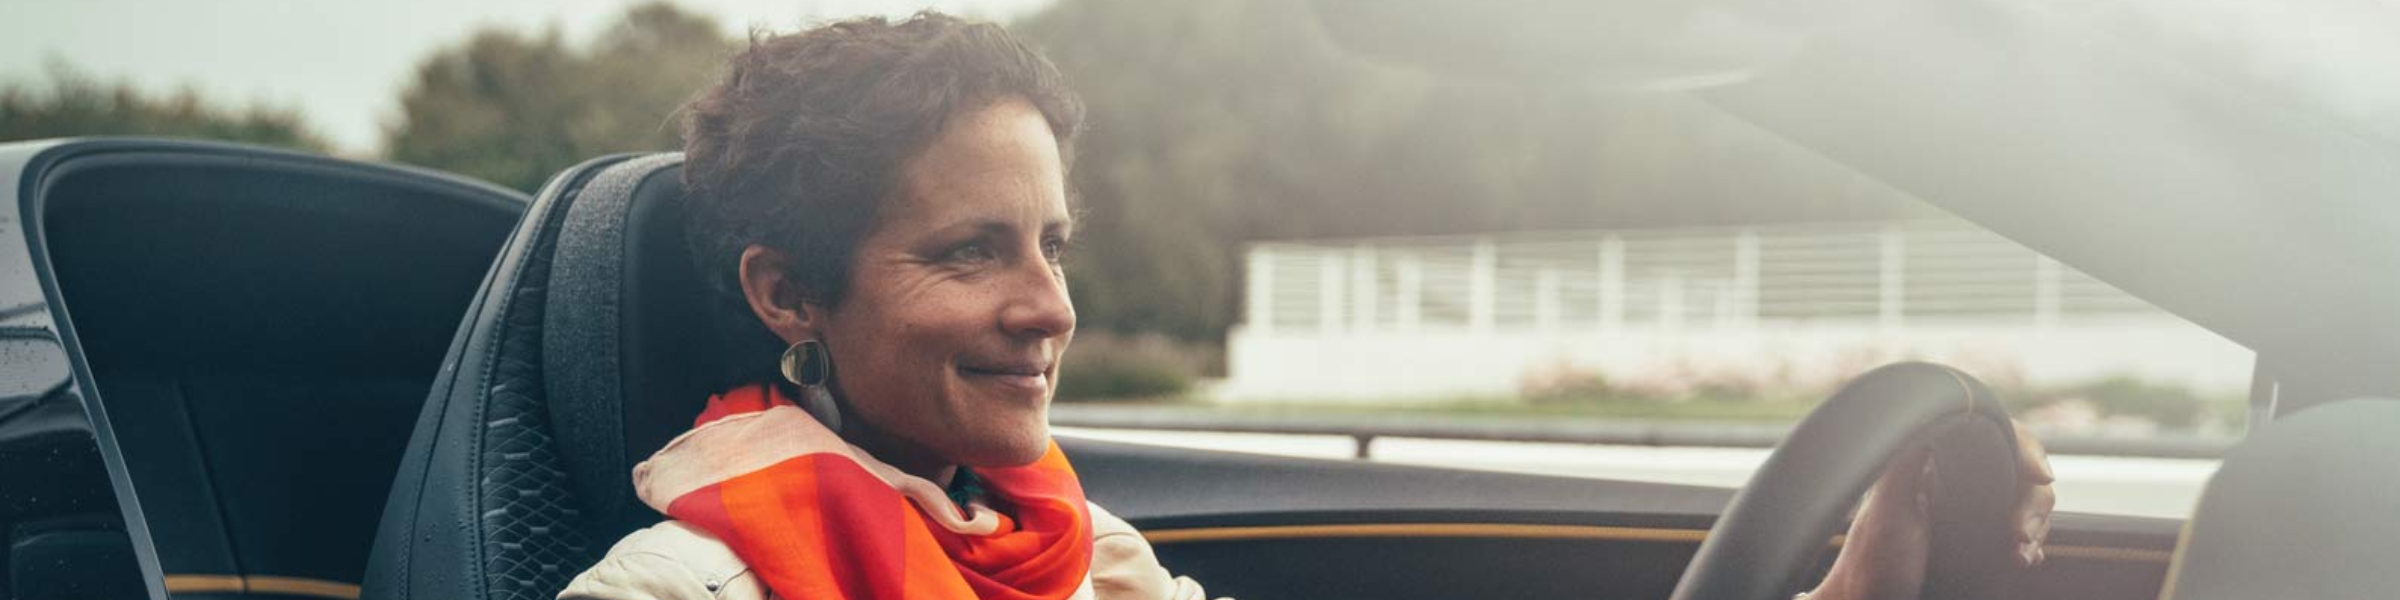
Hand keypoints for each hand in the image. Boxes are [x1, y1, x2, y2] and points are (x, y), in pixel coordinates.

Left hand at [1806, 421, 2055, 599]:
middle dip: (2033, 502)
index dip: (2025, 450)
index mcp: (1935, 465)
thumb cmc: (1870, 562)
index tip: (2040, 475)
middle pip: (2019, 474)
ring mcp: (1967, 516)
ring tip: (2021, 554)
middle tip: (2020, 535)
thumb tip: (1930, 414)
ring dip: (2036, 527)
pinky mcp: (1975, 546)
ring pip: (2025, 506)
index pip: (1996, 437)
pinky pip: (2019, 536)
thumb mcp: (1888, 507)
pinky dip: (2030, 546)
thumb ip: (1907, 461)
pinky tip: (2024, 558)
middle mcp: (1953, 485)